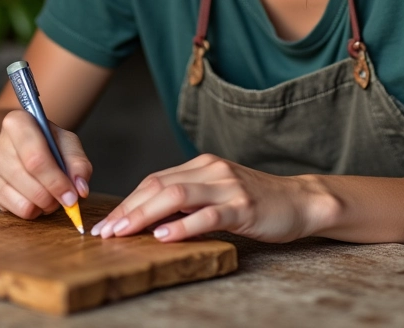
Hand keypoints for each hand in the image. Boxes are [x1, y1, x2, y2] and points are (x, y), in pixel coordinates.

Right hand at [0, 109, 91, 218]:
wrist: (22, 148)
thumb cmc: (48, 144)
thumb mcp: (68, 145)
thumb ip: (79, 164)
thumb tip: (80, 189)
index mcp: (18, 122)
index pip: (36, 158)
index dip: (56, 181)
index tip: (72, 196)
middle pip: (28, 179)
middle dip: (52, 196)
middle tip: (66, 200)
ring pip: (21, 200)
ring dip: (43, 206)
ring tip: (51, 197)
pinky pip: (12, 210)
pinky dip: (30, 210)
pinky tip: (35, 199)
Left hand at [90, 153, 327, 242]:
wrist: (299, 200)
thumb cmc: (256, 201)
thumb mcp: (218, 194)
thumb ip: (190, 199)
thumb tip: (150, 219)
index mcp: (203, 166)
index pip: (155, 180)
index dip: (128, 201)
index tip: (107, 222)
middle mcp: (212, 170)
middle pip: (159, 185)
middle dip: (128, 209)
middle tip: (104, 232)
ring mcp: (227, 186)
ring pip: (176, 195)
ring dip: (144, 215)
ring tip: (123, 234)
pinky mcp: (242, 206)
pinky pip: (206, 215)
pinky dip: (181, 226)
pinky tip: (163, 237)